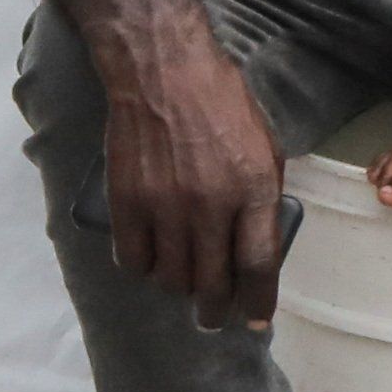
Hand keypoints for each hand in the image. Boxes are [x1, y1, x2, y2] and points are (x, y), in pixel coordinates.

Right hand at [105, 41, 290, 330]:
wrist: (162, 71)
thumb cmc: (221, 102)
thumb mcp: (264, 146)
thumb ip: (263, 197)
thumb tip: (256, 243)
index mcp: (253, 189)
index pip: (258, 266)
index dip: (257, 302)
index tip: (255, 320)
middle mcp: (210, 204)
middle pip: (212, 282)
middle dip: (214, 310)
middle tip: (212, 317)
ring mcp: (165, 205)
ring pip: (171, 276)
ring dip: (178, 289)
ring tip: (180, 284)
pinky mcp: (127, 200)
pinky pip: (132, 257)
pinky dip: (141, 268)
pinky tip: (149, 263)